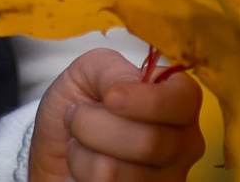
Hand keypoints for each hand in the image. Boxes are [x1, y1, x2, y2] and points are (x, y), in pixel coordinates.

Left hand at [28, 48, 204, 181]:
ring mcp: (165, 180)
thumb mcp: (88, 71)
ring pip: (114, 171)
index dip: (148, 100)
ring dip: (81, 154)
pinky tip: (84, 168)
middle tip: (77, 117)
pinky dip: (79, 175)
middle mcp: (182, 144)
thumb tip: (131, 85)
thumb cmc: (78, 107)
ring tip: (81, 145)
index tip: (111, 97)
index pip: (184, 99)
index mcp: (178, 102)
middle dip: (94, 125)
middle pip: (149, 142)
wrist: (55, 150)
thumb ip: (111, 68)